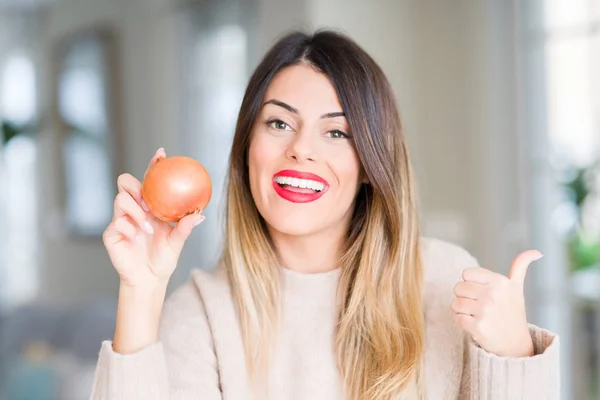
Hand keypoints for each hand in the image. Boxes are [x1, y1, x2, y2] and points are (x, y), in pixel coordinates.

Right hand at [102, 148, 205, 288]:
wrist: (149, 279)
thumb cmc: (163, 258)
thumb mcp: (177, 242)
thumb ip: (185, 227)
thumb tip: (200, 214)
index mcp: (150, 206)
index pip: (150, 181)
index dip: (153, 165)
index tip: (162, 155)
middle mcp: (134, 209)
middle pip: (126, 182)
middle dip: (134, 184)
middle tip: (146, 198)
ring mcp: (121, 220)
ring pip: (120, 199)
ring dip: (134, 209)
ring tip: (146, 224)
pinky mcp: (111, 234)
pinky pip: (116, 223)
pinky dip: (127, 227)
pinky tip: (136, 236)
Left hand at [452, 250, 542, 357]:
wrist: (516, 344)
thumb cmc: (512, 312)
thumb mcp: (517, 288)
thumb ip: (520, 266)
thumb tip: (537, 252)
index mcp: (500, 282)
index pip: (466, 274)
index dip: (470, 283)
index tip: (482, 292)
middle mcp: (492, 295)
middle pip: (458, 288)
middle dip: (465, 297)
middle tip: (479, 306)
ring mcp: (485, 311)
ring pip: (455, 303)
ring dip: (462, 311)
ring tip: (477, 315)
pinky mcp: (478, 327)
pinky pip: (457, 318)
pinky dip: (463, 322)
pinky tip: (476, 325)